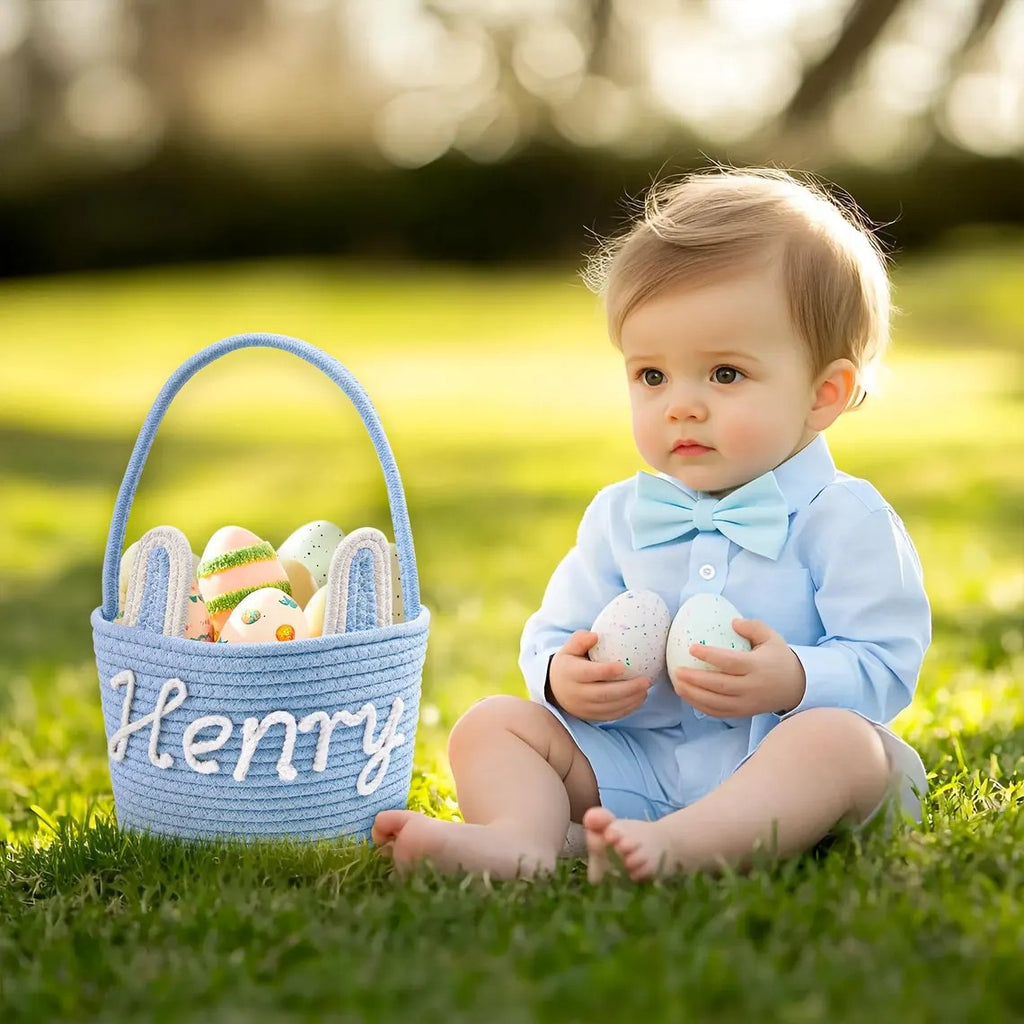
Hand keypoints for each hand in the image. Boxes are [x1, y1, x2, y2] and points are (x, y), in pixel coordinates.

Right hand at [548, 630, 651, 722]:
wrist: (556, 690)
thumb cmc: (568, 664)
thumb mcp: (569, 649)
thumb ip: (580, 640)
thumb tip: (596, 636)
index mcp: (570, 674)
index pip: (588, 674)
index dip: (605, 671)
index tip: (623, 666)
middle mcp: (577, 693)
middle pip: (604, 694)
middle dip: (627, 688)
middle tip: (646, 680)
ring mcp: (584, 708)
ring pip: (610, 707)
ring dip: (631, 699)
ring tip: (645, 689)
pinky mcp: (592, 717)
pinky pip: (612, 715)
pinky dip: (628, 708)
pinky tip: (639, 698)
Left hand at [671, 619, 805, 717]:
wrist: (797, 687)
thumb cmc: (779, 658)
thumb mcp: (772, 638)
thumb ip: (753, 627)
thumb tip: (732, 622)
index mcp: (757, 667)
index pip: (730, 662)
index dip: (709, 656)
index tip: (691, 648)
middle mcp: (752, 687)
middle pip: (719, 685)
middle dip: (695, 680)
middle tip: (676, 671)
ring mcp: (747, 703)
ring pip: (716, 703)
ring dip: (694, 695)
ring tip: (677, 685)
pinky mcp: (744, 713)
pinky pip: (719, 713)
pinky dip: (701, 706)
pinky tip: (688, 697)